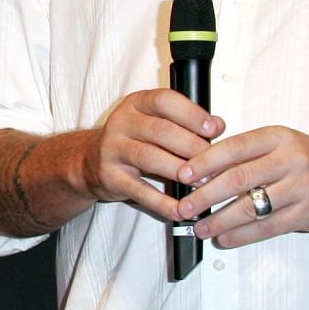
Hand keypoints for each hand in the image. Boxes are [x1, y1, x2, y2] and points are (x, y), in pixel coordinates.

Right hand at [84, 89, 224, 218]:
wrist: (90, 160)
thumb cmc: (132, 138)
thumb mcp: (154, 121)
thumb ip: (184, 121)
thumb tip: (218, 126)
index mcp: (137, 104)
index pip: (164, 101)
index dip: (191, 114)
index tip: (213, 129)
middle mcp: (122, 122)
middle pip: (161, 131)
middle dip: (192, 147)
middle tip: (214, 162)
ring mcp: (113, 149)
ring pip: (150, 158)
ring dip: (179, 171)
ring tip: (202, 183)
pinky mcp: (110, 176)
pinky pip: (139, 190)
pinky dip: (162, 202)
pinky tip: (180, 209)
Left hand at [175, 127, 308, 246]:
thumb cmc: (307, 158)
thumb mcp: (278, 144)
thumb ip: (245, 154)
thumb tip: (201, 172)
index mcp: (277, 137)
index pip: (234, 148)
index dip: (204, 162)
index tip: (182, 175)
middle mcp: (290, 160)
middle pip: (238, 179)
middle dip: (205, 196)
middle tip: (184, 207)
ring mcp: (301, 187)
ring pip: (251, 207)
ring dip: (220, 220)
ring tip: (200, 227)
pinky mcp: (307, 212)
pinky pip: (268, 227)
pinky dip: (242, 235)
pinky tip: (225, 238)